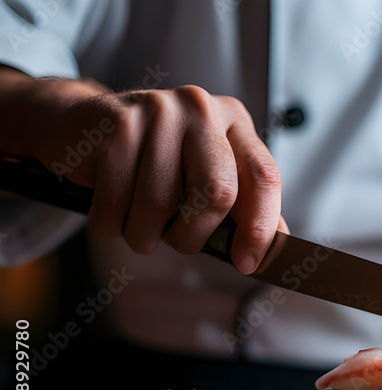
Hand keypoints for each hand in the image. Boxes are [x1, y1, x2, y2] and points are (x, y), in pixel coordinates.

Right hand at [0, 68, 280, 273]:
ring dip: (143, 235)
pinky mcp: (116, 125)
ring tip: (137, 226)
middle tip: (178, 242)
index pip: (263, 177)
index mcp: (234, 122)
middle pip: (217, 192)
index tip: (246, 263)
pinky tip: (110, 211)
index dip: (259, 227)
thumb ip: (240, 204)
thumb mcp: (204, 171)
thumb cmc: (153, 159)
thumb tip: (274, 247)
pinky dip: (110, 223)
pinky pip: (115, 201)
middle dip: (194, 235)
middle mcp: (201, 110)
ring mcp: (158, 112)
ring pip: (159, 205)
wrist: (82, 123)